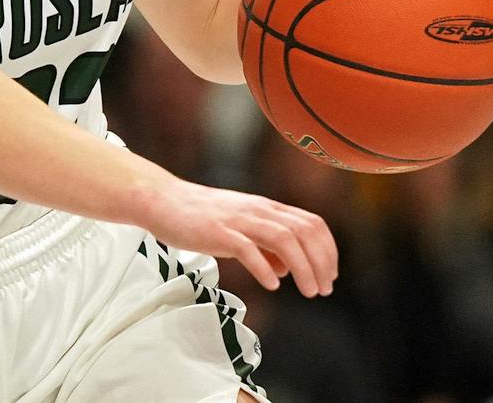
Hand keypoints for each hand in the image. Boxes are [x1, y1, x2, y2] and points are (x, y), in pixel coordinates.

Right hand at [145, 181, 337, 296]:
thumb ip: (265, 246)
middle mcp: (257, 210)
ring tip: (308, 292)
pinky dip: (265, 268)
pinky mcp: (218, 232)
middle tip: (324, 290)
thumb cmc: (201, 216)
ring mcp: (238, 219)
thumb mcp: (240, 226)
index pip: (311, 223)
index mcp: (265, 207)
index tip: (330, 275)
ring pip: (284, 239)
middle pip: (303, 232)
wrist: (162, 200)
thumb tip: (285, 271)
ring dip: (302, 268)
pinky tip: (271, 285)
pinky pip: (248, 249)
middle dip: (321, 263)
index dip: (328, 249)